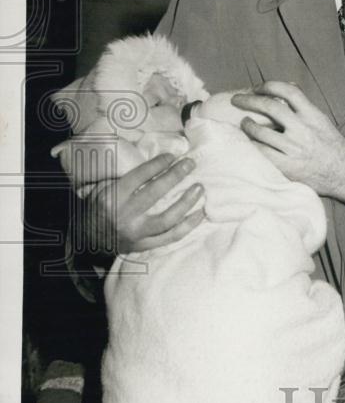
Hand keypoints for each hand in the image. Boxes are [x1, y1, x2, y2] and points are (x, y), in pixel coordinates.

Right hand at [83, 153, 204, 255]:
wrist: (86, 241)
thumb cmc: (97, 208)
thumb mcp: (100, 188)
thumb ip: (122, 176)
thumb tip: (150, 161)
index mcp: (112, 197)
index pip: (139, 176)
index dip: (158, 164)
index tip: (172, 156)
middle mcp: (124, 216)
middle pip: (155, 193)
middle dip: (175, 176)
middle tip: (190, 164)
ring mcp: (136, 233)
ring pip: (167, 219)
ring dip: (186, 202)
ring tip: (199, 188)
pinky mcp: (144, 246)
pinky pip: (171, 237)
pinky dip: (188, 226)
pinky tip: (200, 213)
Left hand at [232, 82, 344, 210]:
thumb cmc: (333, 147)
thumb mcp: (323, 121)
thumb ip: (305, 107)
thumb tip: (287, 89)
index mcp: (313, 115)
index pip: (289, 91)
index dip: (269, 86)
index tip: (257, 87)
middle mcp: (303, 129)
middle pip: (270, 107)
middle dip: (249, 100)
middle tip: (236, 100)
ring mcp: (293, 149)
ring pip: (260, 132)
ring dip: (247, 125)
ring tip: (244, 123)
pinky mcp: (287, 167)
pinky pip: (262, 153)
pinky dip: (252, 146)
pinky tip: (248, 144)